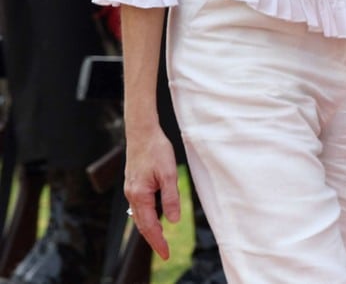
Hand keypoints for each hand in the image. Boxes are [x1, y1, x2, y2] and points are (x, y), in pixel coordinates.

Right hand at [124, 126, 179, 259]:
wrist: (142, 133)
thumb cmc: (157, 150)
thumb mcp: (169, 174)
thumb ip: (170, 197)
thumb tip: (172, 220)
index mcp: (140, 195)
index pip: (149, 226)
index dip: (158, 241)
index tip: (166, 254)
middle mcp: (132, 195)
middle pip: (142, 225)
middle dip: (153, 239)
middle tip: (165, 252)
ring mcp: (130, 190)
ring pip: (139, 216)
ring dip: (149, 229)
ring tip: (160, 240)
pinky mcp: (132, 184)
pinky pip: (138, 207)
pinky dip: (145, 217)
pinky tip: (153, 218)